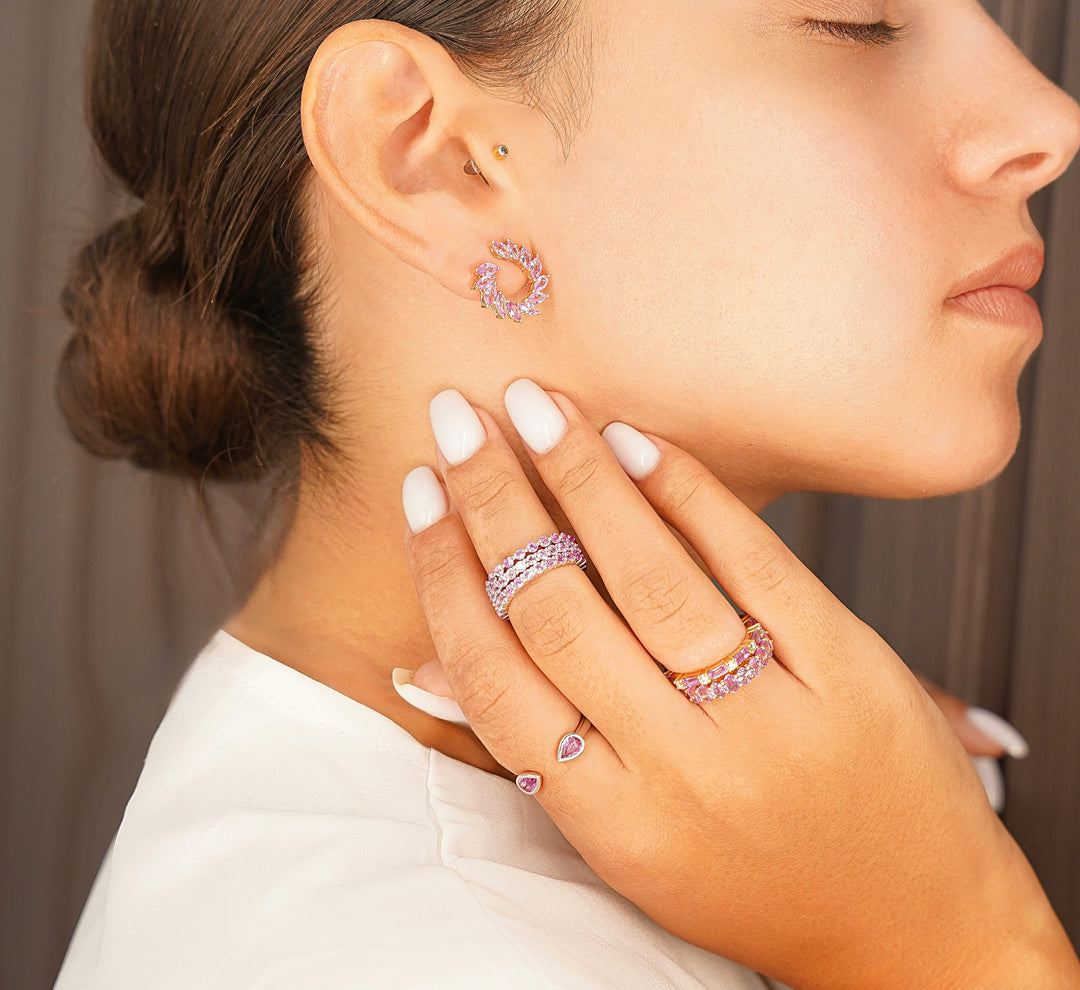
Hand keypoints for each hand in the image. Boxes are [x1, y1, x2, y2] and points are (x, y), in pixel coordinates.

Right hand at [402, 382, 1077, 989]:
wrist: (910, 925)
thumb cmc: (749, 880)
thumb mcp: (626, 842)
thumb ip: (533, 748)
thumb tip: (425, 664)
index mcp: (611, 817)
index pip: (496, 674)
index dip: (445, 572)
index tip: (421, 494)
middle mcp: (682, 768)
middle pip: (558, 610)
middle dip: (495, 500)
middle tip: (458, 419)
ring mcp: (769, 715)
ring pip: (650, 577)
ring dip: (581, 478)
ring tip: (536, 406)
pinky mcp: (845, 667)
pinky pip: (753, 561)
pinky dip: (689, 493)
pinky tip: (638, 440)